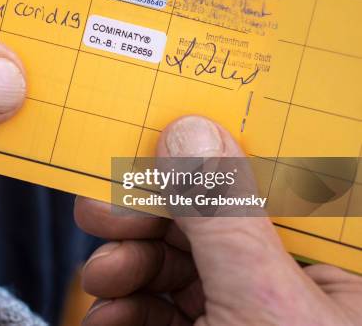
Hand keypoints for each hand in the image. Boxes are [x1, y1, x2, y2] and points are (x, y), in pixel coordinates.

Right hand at [75, 116, 361, 324]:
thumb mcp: (264, 304)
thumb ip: (224, 214)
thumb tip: (189, 131)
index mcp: (335, 266)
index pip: (276, 182)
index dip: (217, 151)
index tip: (160, 128)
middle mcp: (289, 284)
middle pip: (207, 220)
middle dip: (144, 217)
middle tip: (99, 209)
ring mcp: (243, 313)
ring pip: (173, 262)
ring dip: (124, 265)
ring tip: (101, 278)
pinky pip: (157, 306)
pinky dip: (123, 308)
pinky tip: (106, 315)